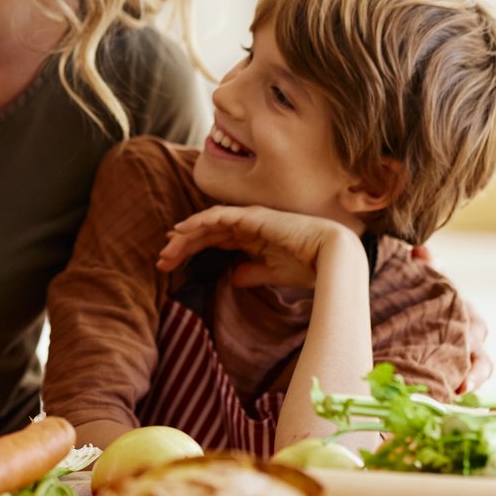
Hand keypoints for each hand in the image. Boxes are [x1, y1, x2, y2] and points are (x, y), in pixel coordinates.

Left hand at [156, 204, 358, 289]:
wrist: (334, 258)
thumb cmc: (310, 266)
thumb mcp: (273, 274)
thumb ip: (252, 274)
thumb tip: (233, 279)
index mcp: (252, 238)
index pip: (214, 241)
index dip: (191, 250)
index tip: (171, 264)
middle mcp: (248, 225)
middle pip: (206, 233)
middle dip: (182, 246)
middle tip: (161, 261)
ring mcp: (250, 218)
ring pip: (208, 224)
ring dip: (185, 236)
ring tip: (166, 250)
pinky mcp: (253, 216)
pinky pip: (219, 216)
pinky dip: (199, 221)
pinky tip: (181, 230)